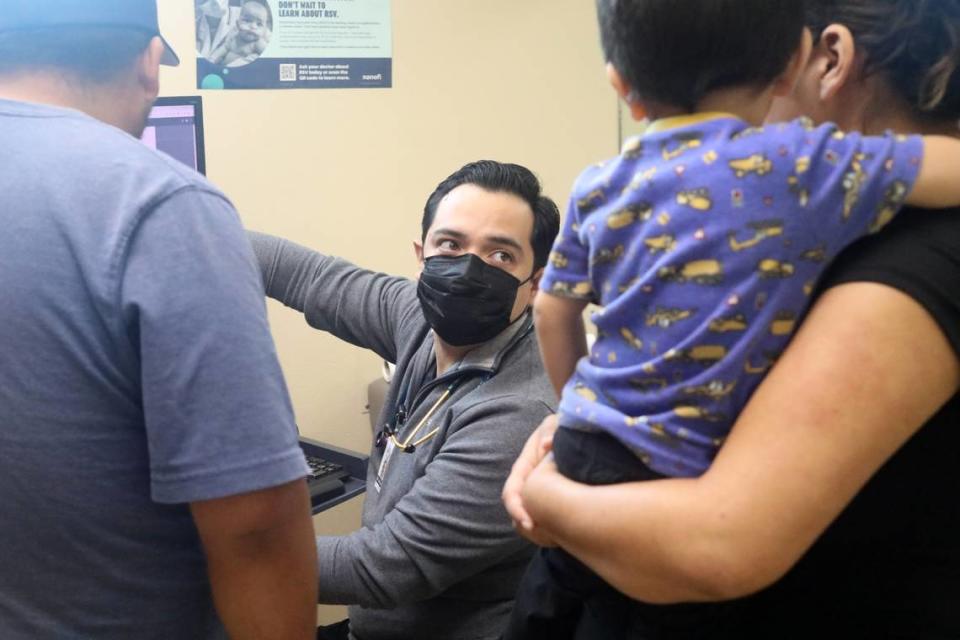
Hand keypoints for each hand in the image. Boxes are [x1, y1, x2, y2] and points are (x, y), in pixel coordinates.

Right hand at [502, 414, 558, 532]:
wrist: (578, 433)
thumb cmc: (565, 426)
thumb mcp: (556, 423)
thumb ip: (551, 431)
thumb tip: (547, 445)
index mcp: (524, 468)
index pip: (511, 493)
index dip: (516, 509)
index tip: (529, 523)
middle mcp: (528, 483)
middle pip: (518, 511)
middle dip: (528, 527)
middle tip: (548, 538)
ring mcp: (539, 493)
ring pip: (532, 518)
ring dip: (541, 531)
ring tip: (559, 539)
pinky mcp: (553, 501)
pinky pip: (547, 520)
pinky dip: (552, 530)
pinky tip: (568, 533)